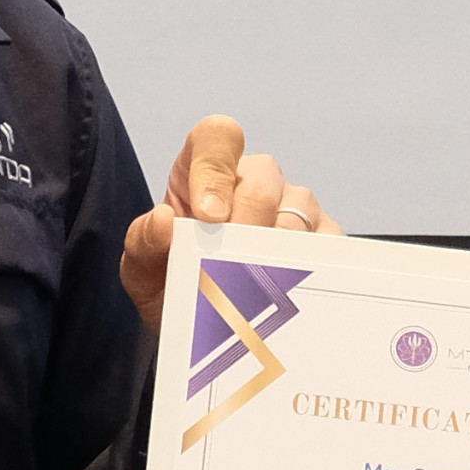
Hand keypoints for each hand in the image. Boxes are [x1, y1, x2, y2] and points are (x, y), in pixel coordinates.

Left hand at [123, 112, 342, 331]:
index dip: (214, 170)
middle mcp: (254, 180)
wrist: (202, 331)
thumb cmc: (173, 286)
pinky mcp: (323, 237)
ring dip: (274, 255)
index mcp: (206, 171)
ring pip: (298, 214)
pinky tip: (286, 290)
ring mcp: (293, 207)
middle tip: (228, 268)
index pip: (218, 138)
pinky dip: (307, 269)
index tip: (206, 216)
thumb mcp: (143, 271)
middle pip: (262, 184)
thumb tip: (163, 219)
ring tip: (253, 289)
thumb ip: (143, 243)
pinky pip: (326, 243)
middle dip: (243, 230)